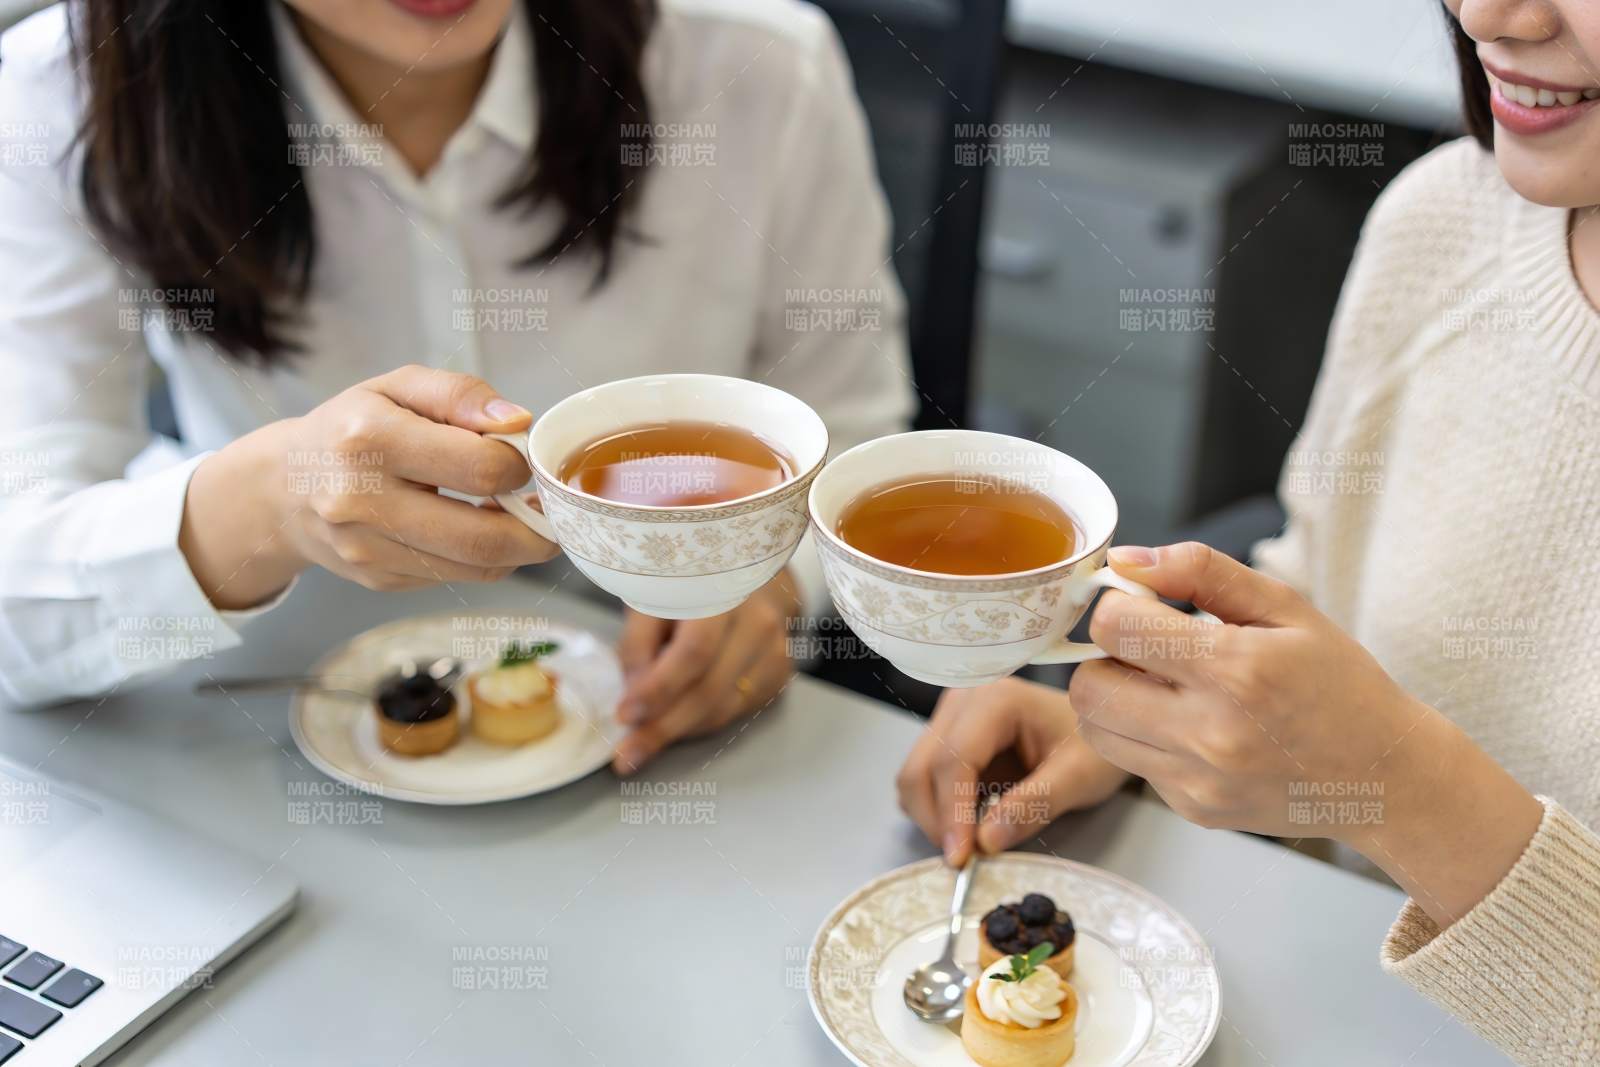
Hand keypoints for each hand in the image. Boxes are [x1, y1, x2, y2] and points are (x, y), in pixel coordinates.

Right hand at [181, 365, 558, 607]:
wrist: (283, 487)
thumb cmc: (352, 428)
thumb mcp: (398, 387)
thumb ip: (460, 394)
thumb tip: (518, 421)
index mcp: (370, 439)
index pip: (478, 468)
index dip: (518, 466)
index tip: (521, 459)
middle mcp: (362, 500)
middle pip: (482, 536)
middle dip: (535, 528)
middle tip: (549, 510)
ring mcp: (367, 549)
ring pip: (474, 567)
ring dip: (518, 549)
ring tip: (526, 521)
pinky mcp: (377, 579)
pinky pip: (455, 578)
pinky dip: (484, 561)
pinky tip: (482, 532)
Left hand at [610, 569, 800, 773]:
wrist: (749, 573)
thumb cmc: (692, 583)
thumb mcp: (653, 596)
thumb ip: (639, 644)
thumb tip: (634, 700)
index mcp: (723, 592)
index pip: (695, 651)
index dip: (659, 688)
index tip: (624, 715)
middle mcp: (759, 621)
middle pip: (710, 690)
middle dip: (663, 727)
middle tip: (626, 754)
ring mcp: (776, 650)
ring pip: (723, 709)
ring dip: (679, 732)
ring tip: (640, 746)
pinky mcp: (780, 672)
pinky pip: (736, 712)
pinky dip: (700, 724)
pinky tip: (675, 725)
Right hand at [896, 677, 1130, 865]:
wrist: (1097, 728)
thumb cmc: (1093, 746)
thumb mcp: (1078, 777)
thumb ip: (1034, 806)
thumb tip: (985, 842)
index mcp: (996, 700)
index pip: (955, 760)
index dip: (952, 812)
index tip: (962, 857)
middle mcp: (962, 702)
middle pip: (922, 768)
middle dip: (937, 820)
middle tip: (966, 859)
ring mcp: (950, 719)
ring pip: (915, 776)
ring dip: (933, 817)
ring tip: (971, 844)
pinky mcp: (947, 739)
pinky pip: (924, 780)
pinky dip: (937, 810)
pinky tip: (968, 824)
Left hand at [1071, 542, 1542, 924]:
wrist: (1386, 779)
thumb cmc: (1338, 683)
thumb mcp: (1285, 607)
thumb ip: (1199, 571)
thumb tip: (1125, 562)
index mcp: (1235, 670)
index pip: (1115, 628)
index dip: (1117, 606)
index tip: (1145, 605)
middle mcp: (1209, 733)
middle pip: (1088, 684)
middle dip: (1105, 655)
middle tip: (1148, 648)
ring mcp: (1197, 780)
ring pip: (1095, 728)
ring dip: (1113, 697)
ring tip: (1162, 685)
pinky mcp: (1192, 810)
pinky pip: (1130, 763)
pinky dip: (1143, 737)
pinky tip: (1190, 725)